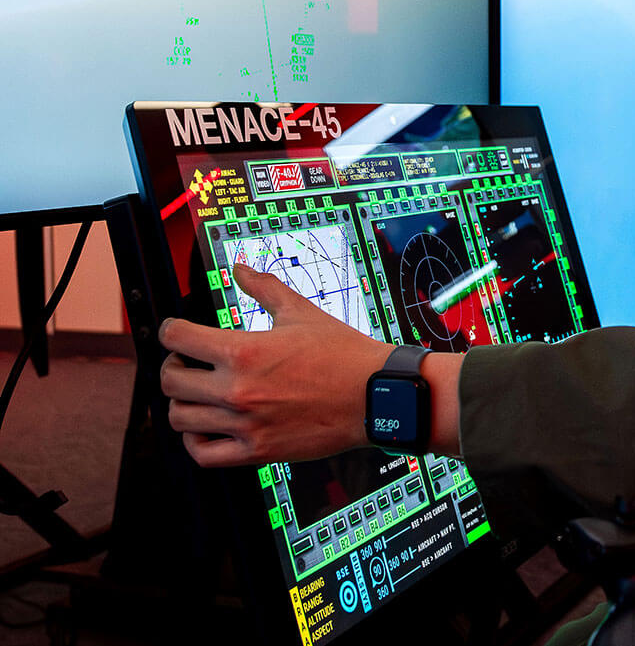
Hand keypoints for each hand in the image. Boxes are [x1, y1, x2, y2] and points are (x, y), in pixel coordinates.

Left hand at [159, 263, 392, 466]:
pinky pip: (203, 453)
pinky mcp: (257, 451)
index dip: (171, 330)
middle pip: (171, 381)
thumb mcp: (301, 312)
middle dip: (173, 367)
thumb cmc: (343, 353)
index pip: (176, 337)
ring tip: (198, 394)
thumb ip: (264, 288)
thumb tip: (240, 269)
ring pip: (180, 418)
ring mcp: (245, 424)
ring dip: (183, 403)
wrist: (376, 394)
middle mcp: (237, 389)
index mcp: (243, 351)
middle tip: (187, 363)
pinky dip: (194, 441)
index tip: (177, 332)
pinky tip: (206, 426)